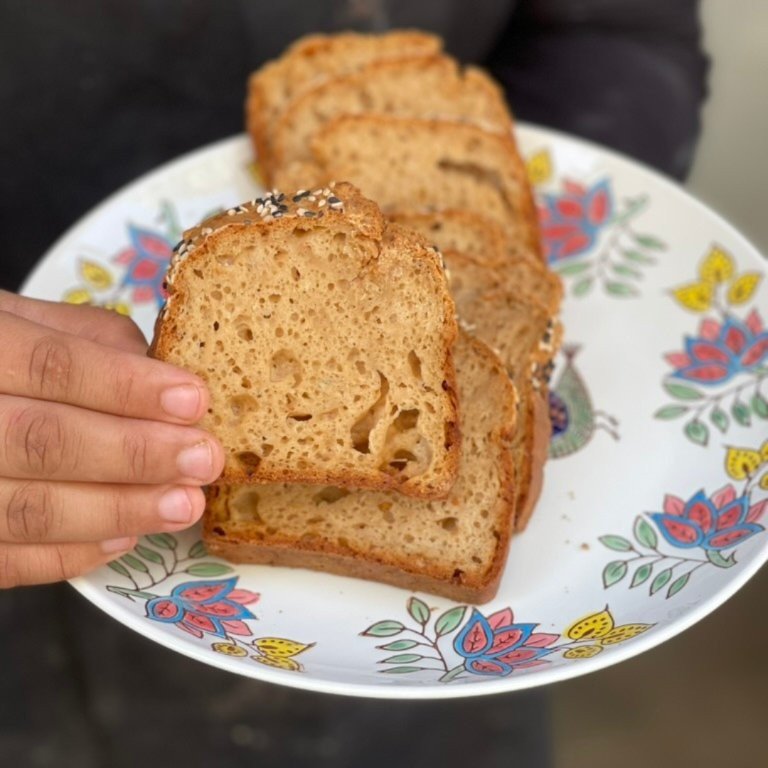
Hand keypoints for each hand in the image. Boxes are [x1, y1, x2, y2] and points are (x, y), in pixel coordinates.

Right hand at [0, 291, 223, 586]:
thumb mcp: (26, 322)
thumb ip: (91, 339)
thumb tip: (163, 373)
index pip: (52, 366)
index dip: (127, 387)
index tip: (194, 400)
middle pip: (45, 441)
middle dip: (138, 454)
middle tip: (203, 460)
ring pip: (31, 509)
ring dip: (120, 510)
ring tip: (184, 506)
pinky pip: (10, 560)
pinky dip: (73, 554)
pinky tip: (128, 539)